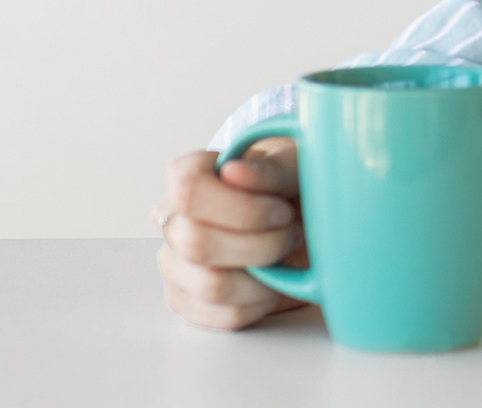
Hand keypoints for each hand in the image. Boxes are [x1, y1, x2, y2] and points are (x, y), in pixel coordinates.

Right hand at [154, 138, 308, 328]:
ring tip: (283, 257)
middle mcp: (173, 220)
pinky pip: (222, 316)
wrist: (307, 219)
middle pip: (196, 243)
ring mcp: (175, 264)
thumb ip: (272, 167)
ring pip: (210, 285)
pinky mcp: (190, 301)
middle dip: (260, 245)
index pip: (189, 192)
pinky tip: (274, 281)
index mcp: (192, 176)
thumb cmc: (296, 186)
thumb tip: (235, 171)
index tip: (282, 211)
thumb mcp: (299, 165)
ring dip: (265, 276)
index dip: (243, 208)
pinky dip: (262, 303)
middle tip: (290, 234)